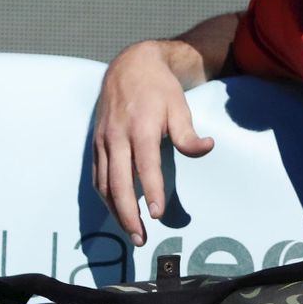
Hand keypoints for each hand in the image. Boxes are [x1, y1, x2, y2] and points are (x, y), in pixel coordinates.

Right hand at [92, 40, 213, 245]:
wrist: (129, 66)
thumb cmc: (158, 88)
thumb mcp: (179, 105)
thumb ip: (188, 133)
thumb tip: (206, 149)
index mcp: (140, 128)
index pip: (145, 166)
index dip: (152, 191)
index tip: (158, 214)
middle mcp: (118, 137)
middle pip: (118, 182)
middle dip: (128, 213)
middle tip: (141, 237)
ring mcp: (104, 141)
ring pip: (104, 183)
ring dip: (115, 210)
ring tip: (131, 231)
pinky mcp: (96, 143)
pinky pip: (97, 175)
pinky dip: (105, 196)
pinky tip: (116, 209)